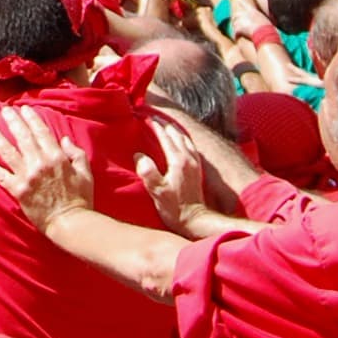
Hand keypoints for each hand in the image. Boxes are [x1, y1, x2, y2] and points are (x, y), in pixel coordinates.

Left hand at [0, 103, 96, 224]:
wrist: (70, 223)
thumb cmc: (81, 198)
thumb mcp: (86, 172)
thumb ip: (76, 153)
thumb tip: (64, 139)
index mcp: (57, 157)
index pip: (41, 132)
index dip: (31, 119)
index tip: (23, 109)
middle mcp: (39, 163)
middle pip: (22, 137)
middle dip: (12, 122)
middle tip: (4, 111)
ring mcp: (27, 177)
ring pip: (8, 153)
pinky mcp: (18, 191)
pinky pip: (1, 176)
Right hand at [139, 114, 220, 239]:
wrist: (195, 220)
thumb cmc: (174, 208)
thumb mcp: (157, 191)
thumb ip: (147, 172)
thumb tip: (139, 155)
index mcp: (178, 161)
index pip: (165, 137)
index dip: (155, 126)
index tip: (146, 118)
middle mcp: (189, 158)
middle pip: (176, 134)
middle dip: (165, 124)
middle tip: (154, 117)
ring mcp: (195, 163)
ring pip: (185, 139)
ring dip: (175, 130)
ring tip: (166, 125)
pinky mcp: (198, 170)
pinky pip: (191, 147)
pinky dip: (184, 139)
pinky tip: (181, 142)